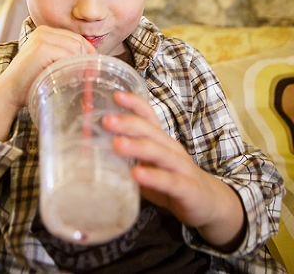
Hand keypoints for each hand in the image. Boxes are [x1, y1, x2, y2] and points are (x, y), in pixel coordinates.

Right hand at [0, 26, 95, 140]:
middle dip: (87, 58)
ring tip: (77, 78)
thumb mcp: (50, 64)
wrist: (10, 91)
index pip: (76, 37)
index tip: (94, 66)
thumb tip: (91, 64)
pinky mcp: (42, 48)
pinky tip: (68, 77)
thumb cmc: (30, 81)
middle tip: (90, 74)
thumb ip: (65, 58)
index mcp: (45, 32)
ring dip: (80, 64)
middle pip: (78, 41)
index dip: (89, 52)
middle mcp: (43, 31)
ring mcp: (42, 38)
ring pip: (75, 47)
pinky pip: (68, 54)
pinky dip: (72, 67)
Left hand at [104, 91, 245, 250]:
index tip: (116, 95)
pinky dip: (153, 177)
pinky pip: (169, 181)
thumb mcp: (147, 164)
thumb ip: (125, 156)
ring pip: (159, 153)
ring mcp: (181, 168)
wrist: (207, 204)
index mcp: (160, 140)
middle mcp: (171, 149)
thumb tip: (90, 149)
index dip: (134, 104)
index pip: (149, 117)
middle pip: (150, 131)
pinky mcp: (187, 189)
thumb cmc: (169, 179)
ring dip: (138, 147)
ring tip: (117, 144)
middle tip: (106, 120)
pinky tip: (137, 175)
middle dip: (128, 123)